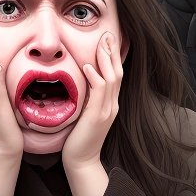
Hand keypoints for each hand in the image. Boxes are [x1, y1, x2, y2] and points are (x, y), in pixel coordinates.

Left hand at [62, 32, 122, 171]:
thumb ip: (86, 99)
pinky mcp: (98, 116)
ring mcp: (107, 110)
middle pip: (117, 72)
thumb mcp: (84, 114)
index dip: (113, 57)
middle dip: (113, 52)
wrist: (81, 161)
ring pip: (112, 78)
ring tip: (101, 43)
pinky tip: (88, 66)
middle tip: (108, 34)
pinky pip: (99, 92)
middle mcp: (112, 104)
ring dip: (105, 59)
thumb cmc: (78, 139)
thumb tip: (79, 82)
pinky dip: (95, 77)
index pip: (115, 75)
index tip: (108, 40)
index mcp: (110, 103)